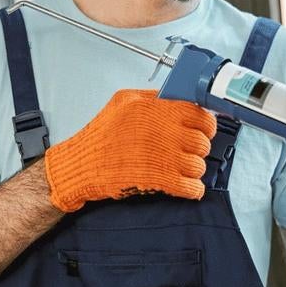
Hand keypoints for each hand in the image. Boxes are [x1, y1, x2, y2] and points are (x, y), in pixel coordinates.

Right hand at [44, 89, 216, 212]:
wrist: (80, 165)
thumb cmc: (99, 136)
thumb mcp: (123, 101)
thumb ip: (153, 98)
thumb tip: (181, 99)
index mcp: (152, 108)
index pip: (198, 113)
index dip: (205, 123)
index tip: (203, 129)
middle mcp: (159, 129)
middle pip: (201, 141)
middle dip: (199, 148)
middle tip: (190, 151)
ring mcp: (160, 155)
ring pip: (198, 165)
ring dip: (194, 170)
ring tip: (183, 169)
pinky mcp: (158, 179)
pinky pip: (191, 186)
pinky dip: (193, 189)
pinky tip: (188, 187)